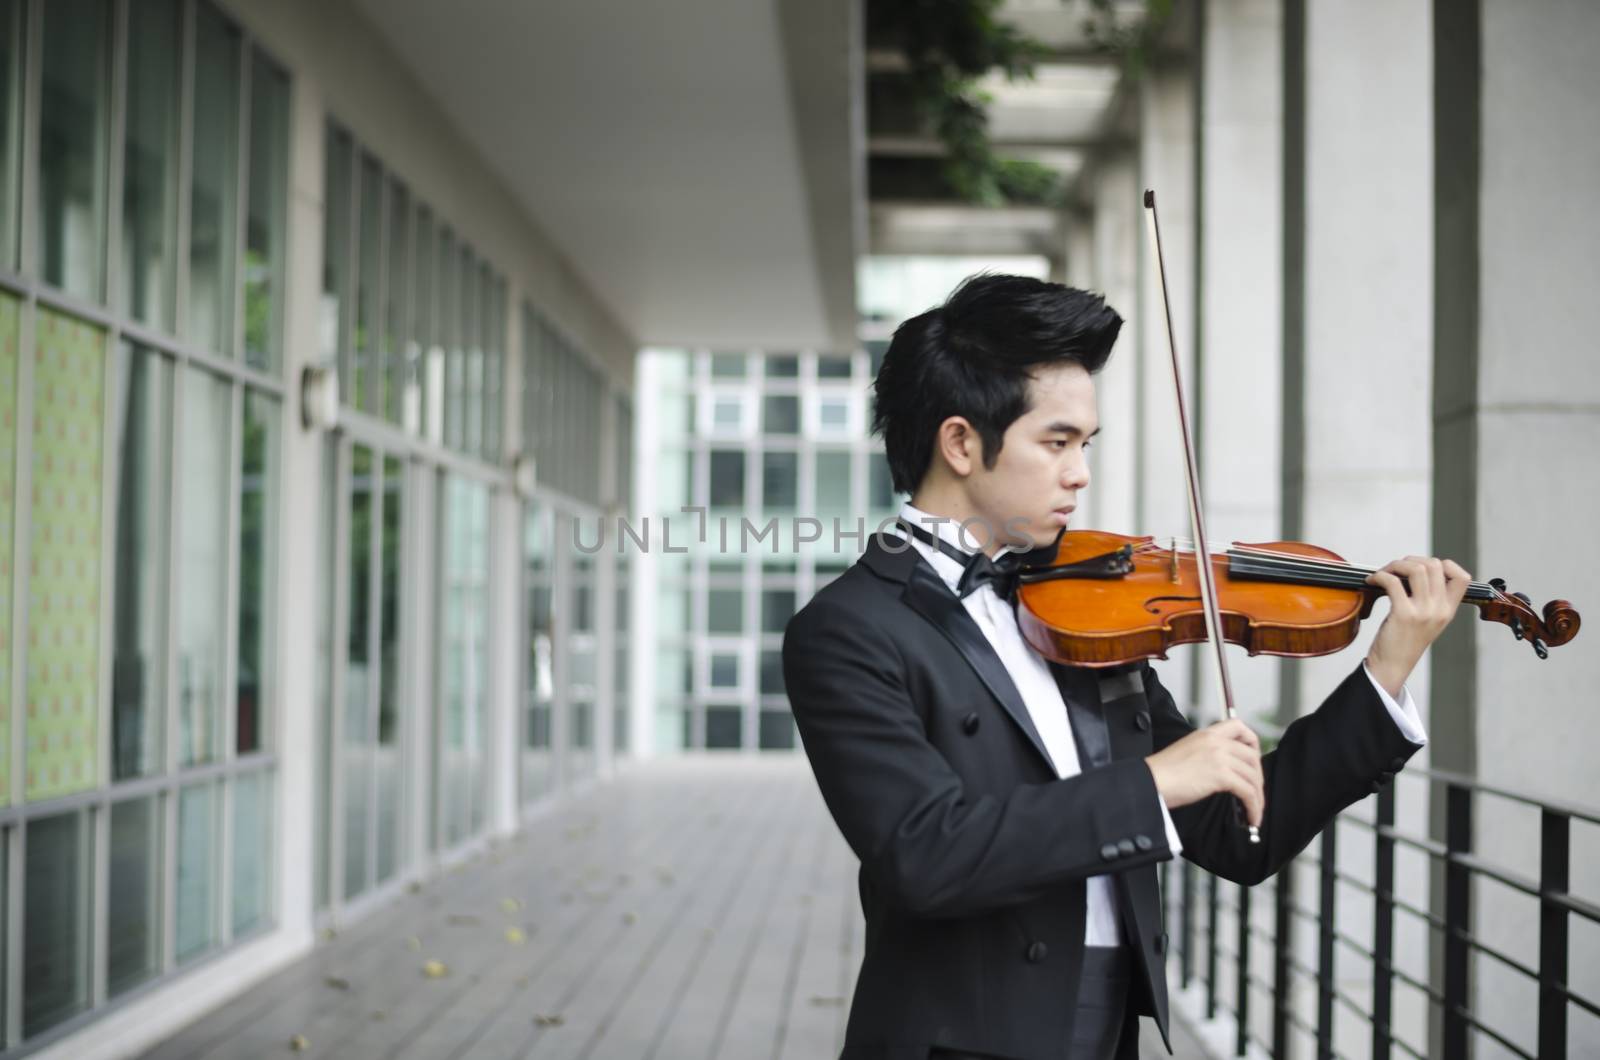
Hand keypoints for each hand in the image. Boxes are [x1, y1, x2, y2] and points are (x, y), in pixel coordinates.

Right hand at [1144, 719, 1264, 827]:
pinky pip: (1248, 792)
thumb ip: (1206, 754)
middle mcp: (1216, 741)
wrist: (1151, 781)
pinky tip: (1251, 817)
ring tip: (1254, 812)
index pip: (1239, 727)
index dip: (1252, 743)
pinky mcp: (1221, 775)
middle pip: (1252, 756)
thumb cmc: (1162, 774)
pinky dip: (1254, 807)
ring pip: (1253, 777)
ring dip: (1257, 798)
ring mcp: (1219, 757)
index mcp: (1206, 734)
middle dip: (1258, 778)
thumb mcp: (1186, 752)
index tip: (1253, 759)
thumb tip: (1224, 771)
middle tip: (1255, 793)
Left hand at [1365, 555, 1471, 697]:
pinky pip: (1392, 582)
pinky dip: (1379, 576)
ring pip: (1416, 569)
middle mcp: (1440, 609)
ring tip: (1383, 573)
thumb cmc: (1404, 640)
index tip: (1423, 567)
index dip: (1445, 564)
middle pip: (1435, 565)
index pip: (1463, 577)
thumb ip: (1429, 598)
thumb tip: (1413, 569)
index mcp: (1448, 610)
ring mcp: (1423, 612)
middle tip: (1395, 569)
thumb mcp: (1428, 619)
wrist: (1392, 665)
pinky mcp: (1403, 614)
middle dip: (1411, 560)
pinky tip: (1372, 581)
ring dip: (1395, 565)